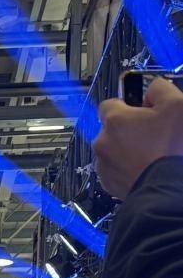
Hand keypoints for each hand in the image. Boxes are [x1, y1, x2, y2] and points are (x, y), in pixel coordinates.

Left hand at [94, 77, 182, 198]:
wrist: (167, 189)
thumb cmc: (173, 149)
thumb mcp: (178, 105)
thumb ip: (160, 89)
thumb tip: (153, 88)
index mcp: (115, 120)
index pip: (110, 103)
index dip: (128, 103)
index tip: (142, 108)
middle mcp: (102, 142)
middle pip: (113, 128)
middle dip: (131, 128)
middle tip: (155, 132)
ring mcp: (104, 165)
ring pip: (115, 149)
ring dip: (129, 148)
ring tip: (154, 151)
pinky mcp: (110, 183)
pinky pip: (117, 168)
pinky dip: (129, 166)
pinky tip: (148, 166)